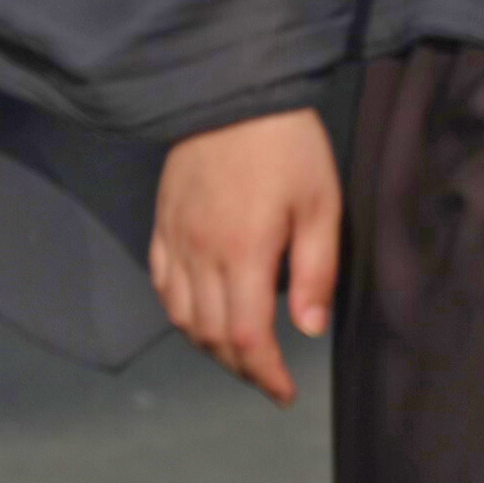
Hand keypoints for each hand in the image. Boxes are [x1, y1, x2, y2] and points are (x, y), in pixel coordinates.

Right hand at [150, 107, 342, 405]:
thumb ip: (316, 271)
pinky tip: (201, 315)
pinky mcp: (164, 223)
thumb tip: (310, 329)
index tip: (286, 393)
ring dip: (210, 347)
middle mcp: (201, 254)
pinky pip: (163, 284)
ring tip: (240, 354)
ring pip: (182, 317)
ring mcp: (177, 239)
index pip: (248, 339)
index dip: (266, 376)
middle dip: (242, 369)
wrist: (233, 89)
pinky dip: (180, 313)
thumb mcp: (320, 203)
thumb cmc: (286, 144)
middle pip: (212, 337)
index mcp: (243, 254)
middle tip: (269, 379)